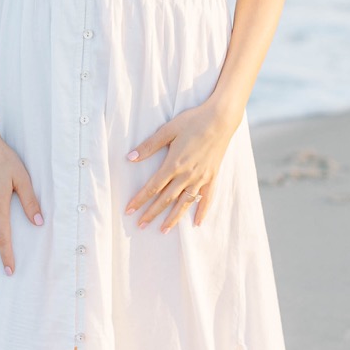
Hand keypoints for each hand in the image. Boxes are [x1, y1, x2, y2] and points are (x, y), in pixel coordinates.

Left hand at [124, 97, 240, 231]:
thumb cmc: (193, 121)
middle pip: (166, 199)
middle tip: (140, 225)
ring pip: (184, 203)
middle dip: (152, 213)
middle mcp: (187, 175)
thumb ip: (149, 146)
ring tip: (163, 230)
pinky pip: (207, 198)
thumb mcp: (168, 130)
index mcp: (174, 164)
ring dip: (173, 218)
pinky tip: (197, 223)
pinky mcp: (212, 177)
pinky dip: (202, 211)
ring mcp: (201, 178)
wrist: (220, 119)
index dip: (139, 200)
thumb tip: (130, 157)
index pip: (152, 187)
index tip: (129, 211)